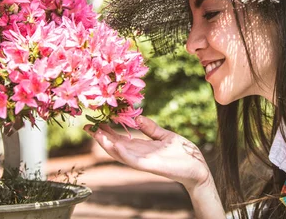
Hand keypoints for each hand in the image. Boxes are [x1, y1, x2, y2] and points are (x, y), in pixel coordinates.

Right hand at [85, 116, 210, 190]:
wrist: (197, 166)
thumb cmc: (182, 152)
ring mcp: (144, 161)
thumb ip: (150, 128)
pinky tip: (114, 145)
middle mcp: (140, 154)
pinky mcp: (150, 166)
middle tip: (88, 125)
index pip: (121, 138)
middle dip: (102, 136)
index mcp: (142, 147)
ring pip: (120, 153)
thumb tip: (136, 118)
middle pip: (116, 145)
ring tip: (95, 133)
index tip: (97, 120)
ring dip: (107, 144)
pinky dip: (122, 153)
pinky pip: (133, 160)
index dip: (108, 130)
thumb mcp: (164, 136)